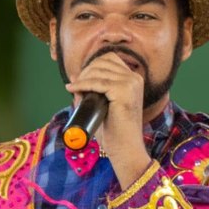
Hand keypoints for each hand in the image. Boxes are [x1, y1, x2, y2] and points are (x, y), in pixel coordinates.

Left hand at [65, 52, 150, 186]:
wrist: (125, 149)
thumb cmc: (114, 132)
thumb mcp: (101, 107)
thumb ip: (91, 92)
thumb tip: (74, 78)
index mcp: (134, 79)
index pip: (109, 58)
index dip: (91, 65)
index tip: (79, 78)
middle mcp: (135, 78)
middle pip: (103, 61)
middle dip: (85, 71)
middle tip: (74, 86)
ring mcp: (131, 84)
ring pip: (98, 70)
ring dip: (82, 78)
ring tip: (73, 89)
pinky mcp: (124, 91)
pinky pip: (97, 82)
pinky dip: (82, 84)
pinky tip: (73, 89)